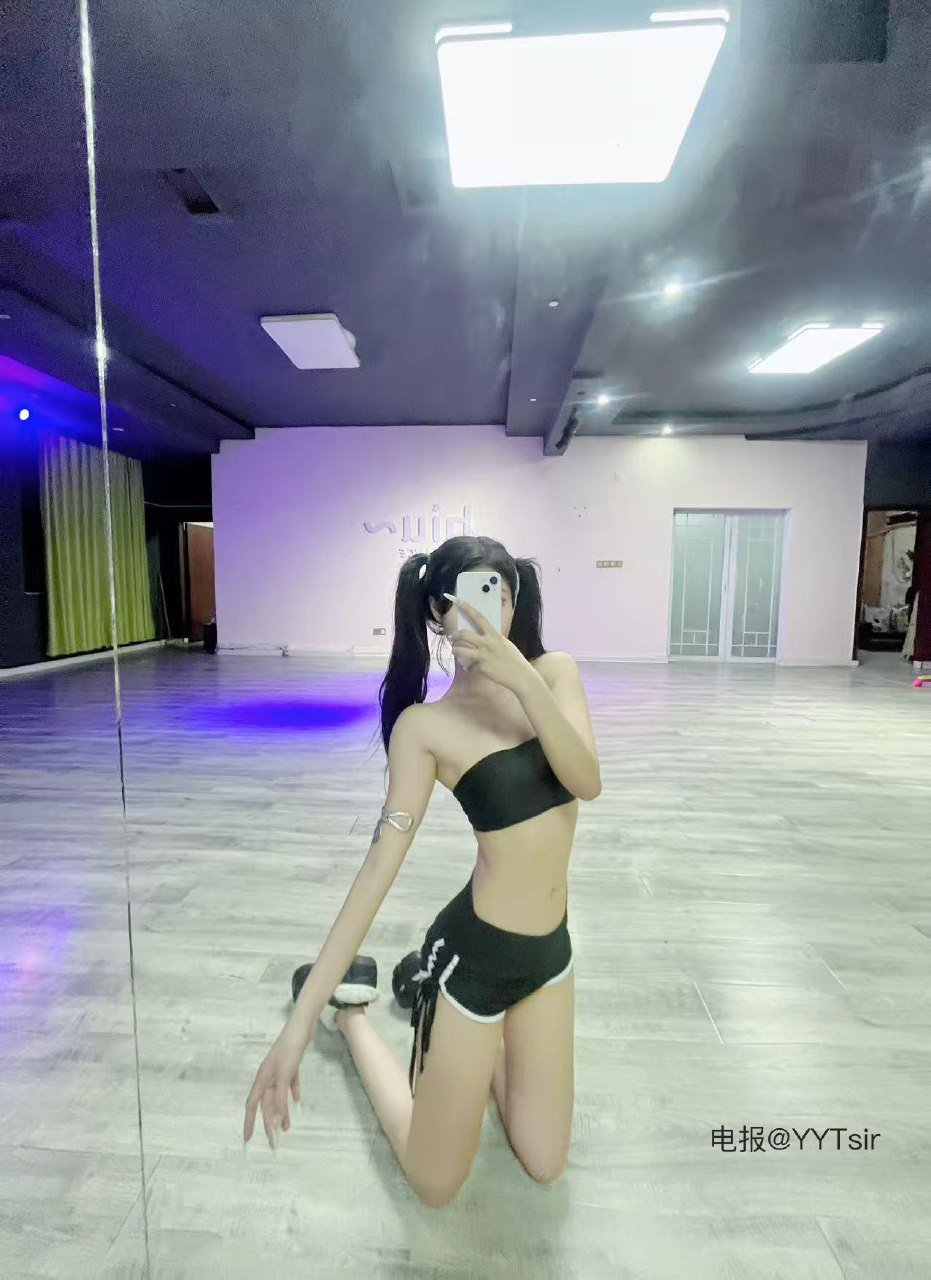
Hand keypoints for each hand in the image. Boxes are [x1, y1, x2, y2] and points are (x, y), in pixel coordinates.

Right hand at [243, 1020, 307, 1147]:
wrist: (302, 1028)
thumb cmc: (290, 1050)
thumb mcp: (284, 1076)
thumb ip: (279, 1098)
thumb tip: (276, 1120)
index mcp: (262, 1079)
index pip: (252, 1106)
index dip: (249, 1123)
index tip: (247, 1140)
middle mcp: (268, 1076)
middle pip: (266, 1105)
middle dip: (269, 1123)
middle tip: (274, 1141)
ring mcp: (279, 1071)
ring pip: (278, 1097)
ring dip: (282, 1112)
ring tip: (287, 1128)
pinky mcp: (291, 1065)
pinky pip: (290, 1084)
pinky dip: (292, 1093)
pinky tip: (297, 1102)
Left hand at [444, 593, 533, 693]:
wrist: (521, 676)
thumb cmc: (514, 659)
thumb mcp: (505, 644)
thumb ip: (492, 640)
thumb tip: (480, 638)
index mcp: (495, 635)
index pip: (479, 618)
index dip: (467, 608)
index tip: (458, 601)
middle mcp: (487, 643)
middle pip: (464, 634)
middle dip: (455, 636)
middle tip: (452, 637)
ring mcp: (483, 656)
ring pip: (460, 650)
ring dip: (455, 650)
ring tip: (455, 650)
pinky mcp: (481, 668)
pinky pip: (469, 665)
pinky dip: (470, 667)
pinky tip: (473, 668)